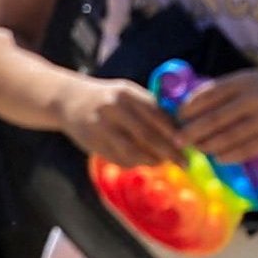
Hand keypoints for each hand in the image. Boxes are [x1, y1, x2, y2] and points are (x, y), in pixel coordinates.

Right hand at [61, 73, 188, 169]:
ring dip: (152, 161)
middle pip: (147, 136)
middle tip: (184, 163)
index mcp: (126, 94)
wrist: (68, 101)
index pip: (157, 116)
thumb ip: (150, 108)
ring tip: (162, 163)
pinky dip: (134, 163)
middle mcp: (112, 109)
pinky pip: (118, 159)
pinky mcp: (92, 144)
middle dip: (169, 152)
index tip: (189, 146)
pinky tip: (142, 161)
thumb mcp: (128, 94)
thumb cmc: (108, 98)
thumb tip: (180, 131)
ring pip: (133, 152)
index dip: (175, 134)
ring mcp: (100, 128)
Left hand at [166, 62, 257, 160]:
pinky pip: (247, 149)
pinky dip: (229, 155)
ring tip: (197, 150)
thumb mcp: (254, 79)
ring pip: (228, 137)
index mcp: (244, 81)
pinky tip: (219, 158)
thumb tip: (194, 106)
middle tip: (178, 140)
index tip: (177, 117)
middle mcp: (254, 98)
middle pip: (214, 119)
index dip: (189, 108)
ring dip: (208, 146)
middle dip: (192, 131)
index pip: (208, 95)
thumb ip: (228, 91)